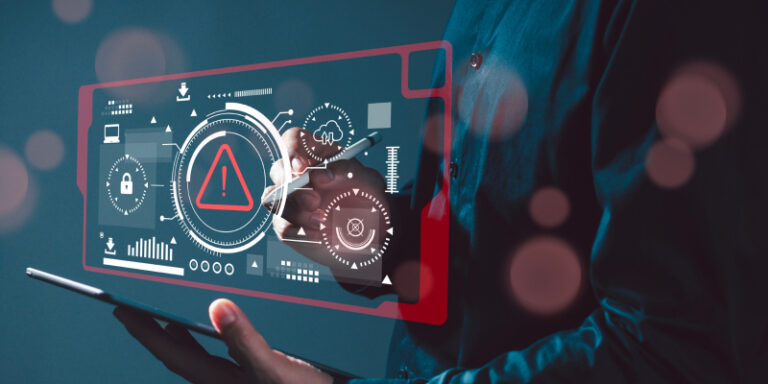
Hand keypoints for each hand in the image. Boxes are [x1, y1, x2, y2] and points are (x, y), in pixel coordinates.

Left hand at [114, 299, 332, 383]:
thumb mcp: (275, 369)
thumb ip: (246, 341)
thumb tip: (216, 307)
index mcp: (221, 380)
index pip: (173, 354)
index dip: (146, 333)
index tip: (122, 310)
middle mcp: (225, 380)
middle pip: (180, 355)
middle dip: (157, 333)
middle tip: (138, 308)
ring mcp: (239, 378)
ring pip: (199, 356)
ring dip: (182, 336)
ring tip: (170, 316)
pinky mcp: (255, 372)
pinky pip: (221, 353)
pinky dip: (210, 337)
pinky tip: (219, 327)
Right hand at [263, 127, 386, 266]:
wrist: (373, 231)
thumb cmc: (369, 198)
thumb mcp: (367, 179)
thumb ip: (346, 170)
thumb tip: (322, 175)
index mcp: (317, 153)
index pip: (294, 140)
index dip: (292, 150)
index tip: (302, 167)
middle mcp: (298, 174)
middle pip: (278, 169)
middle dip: (292, 185)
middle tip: (314, 201)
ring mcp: (291, 200)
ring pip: (274, 200)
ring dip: (297, 212)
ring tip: (324, 222)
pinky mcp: (289, 224)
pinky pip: (284, 228)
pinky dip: (302, 234)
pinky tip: (322, 237)